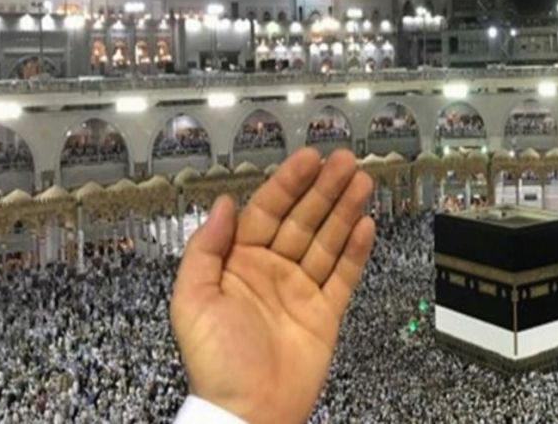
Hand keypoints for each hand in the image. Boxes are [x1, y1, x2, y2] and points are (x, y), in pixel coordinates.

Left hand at [170, 148, 375, 422]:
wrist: (248, 410)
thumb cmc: (216, 359)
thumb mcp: (191, 299)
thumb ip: (206, 248)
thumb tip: (222, 203)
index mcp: (237, 263)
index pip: (266, 211)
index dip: (288, 183)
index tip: (309, 158)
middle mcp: (272, 270)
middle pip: (303, 219)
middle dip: (324, 189)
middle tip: (346, 161)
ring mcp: (301, 290)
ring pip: (327, 241)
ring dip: (345, 211)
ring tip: (362, 183)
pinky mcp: (326, 312)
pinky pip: (343, 275)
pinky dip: (356, 251)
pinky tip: (366, 225)